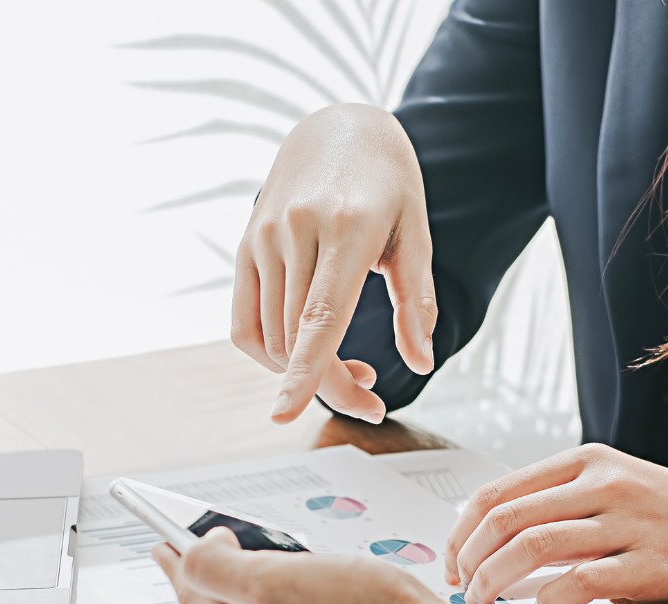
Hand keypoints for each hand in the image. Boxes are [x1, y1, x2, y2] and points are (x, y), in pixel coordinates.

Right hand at [232, 104, 437, 424]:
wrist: (338, 125)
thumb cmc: (386, 180)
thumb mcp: (417, 232)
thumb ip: (416, 300)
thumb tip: (422, 360)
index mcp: (347, 227)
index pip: (318, 315)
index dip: (305, 370)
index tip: (285, 413)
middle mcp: (296, 230)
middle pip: (300, 337)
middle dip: (333, 385)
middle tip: (372, 401)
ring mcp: (263, 236)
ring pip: (271, 336)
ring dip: (305, 370)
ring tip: (353, 367)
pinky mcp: (245, 244)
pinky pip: (245, 321)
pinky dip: (271, 352)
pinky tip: (305, 351)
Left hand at [445, 444, 667, 603]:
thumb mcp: (618, 489)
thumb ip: (561, 505)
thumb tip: (490, 536)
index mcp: (589, 461)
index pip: (500, 492)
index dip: (462, 532)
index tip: (451, 562)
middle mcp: (606, 484)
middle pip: (507, 518)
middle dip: (468, 559)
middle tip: (461, 589)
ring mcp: (631, 522)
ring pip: (534, 546)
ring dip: (495, 580)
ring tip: (485, 603)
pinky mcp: (655, 563)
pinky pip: (582, 581)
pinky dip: (549, 600)